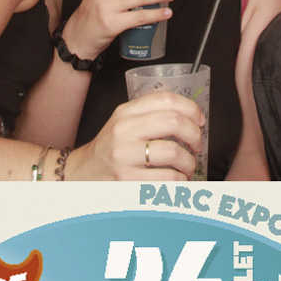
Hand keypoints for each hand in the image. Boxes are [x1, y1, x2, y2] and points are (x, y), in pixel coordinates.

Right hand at [67, 93, 203, 180]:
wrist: (81, 174)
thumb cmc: (108, 149)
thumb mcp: (123, 122)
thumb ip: (150, 114)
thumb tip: (190, 117)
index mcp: (126, 113)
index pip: (166, 99)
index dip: (191, 108)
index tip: (199, 120)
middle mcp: (124, 131)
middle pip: (174, 122)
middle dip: (194, 135)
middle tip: (196, 145)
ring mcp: (124, 157)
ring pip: (173, 153)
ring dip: (189, 163)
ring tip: (187, 167)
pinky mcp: (127, 181)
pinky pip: (166, 179)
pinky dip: (179, 181)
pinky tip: (176, 181)